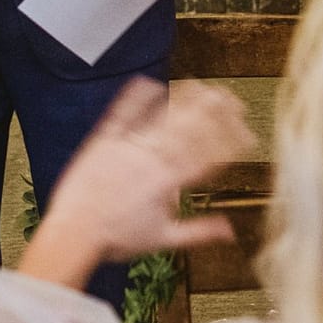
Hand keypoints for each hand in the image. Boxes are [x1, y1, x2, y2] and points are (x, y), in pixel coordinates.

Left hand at [20, 78, 255, 286]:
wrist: (74, 234)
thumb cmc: (115, 240)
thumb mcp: (163, 240)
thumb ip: (199, 232)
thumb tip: (231, 231)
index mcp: (166, 185)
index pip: (207, 158)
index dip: (231, 144)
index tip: (248, 134)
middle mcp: (150, 162)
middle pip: (189, 131)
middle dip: (215, 113)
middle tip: (233, 100)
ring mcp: (127, 148)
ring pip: (162, 118)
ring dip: (186, 100)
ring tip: (204, 87)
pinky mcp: (103, 142)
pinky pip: (122, 113)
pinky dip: (137, 97)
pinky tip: (151, 83)